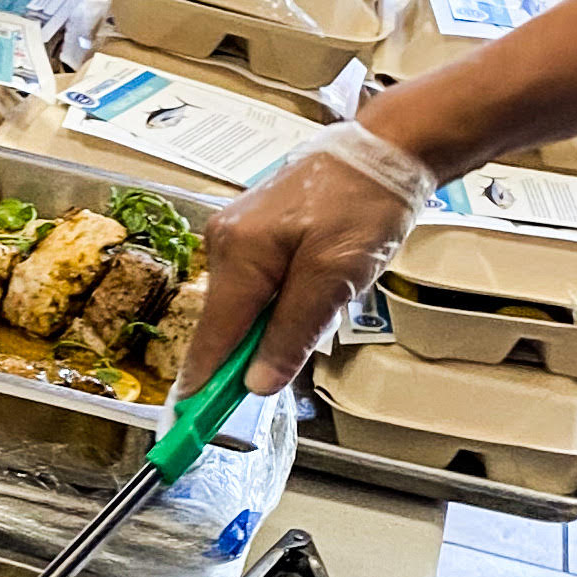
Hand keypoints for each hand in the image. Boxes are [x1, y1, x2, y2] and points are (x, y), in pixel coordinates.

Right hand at [175, 117, 431, 397]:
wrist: (386, 152)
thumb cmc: (363, 203)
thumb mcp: (334, 276)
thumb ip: (292, 332)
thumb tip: (257, 381)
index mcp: (238, 253)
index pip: (211, 338)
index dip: (203, 385)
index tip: (190, 424)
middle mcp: (224, 243)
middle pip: (225, 326)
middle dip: (252, 353)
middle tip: (294, 361)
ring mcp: (236, 236)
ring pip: (243, 309)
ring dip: (272, 326)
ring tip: (324, 302)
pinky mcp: (253, 234)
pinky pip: (255, 288)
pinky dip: (276, 305)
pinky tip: (312, 291)